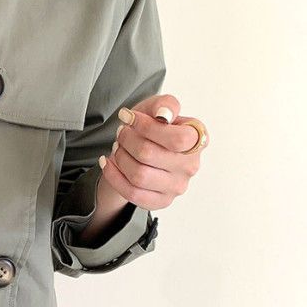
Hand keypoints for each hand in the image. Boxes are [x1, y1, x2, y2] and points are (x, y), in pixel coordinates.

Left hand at [98, 93, 207, 210]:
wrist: (142, 151)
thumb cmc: (153, 128)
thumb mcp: (157, 107)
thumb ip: (165, 104)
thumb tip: (165, 115)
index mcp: (198, 140)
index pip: (177, 139)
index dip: (147, 127)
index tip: (128, 117)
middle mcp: (191, 166)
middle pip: (150, 155)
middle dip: (127, 139)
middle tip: (121, 132)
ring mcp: (177, 186)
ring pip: (139, 175)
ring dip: (120, 157)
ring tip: (117, 146)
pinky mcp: (161, 201)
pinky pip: (132, 193)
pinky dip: (114, 176)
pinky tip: (108, 162)